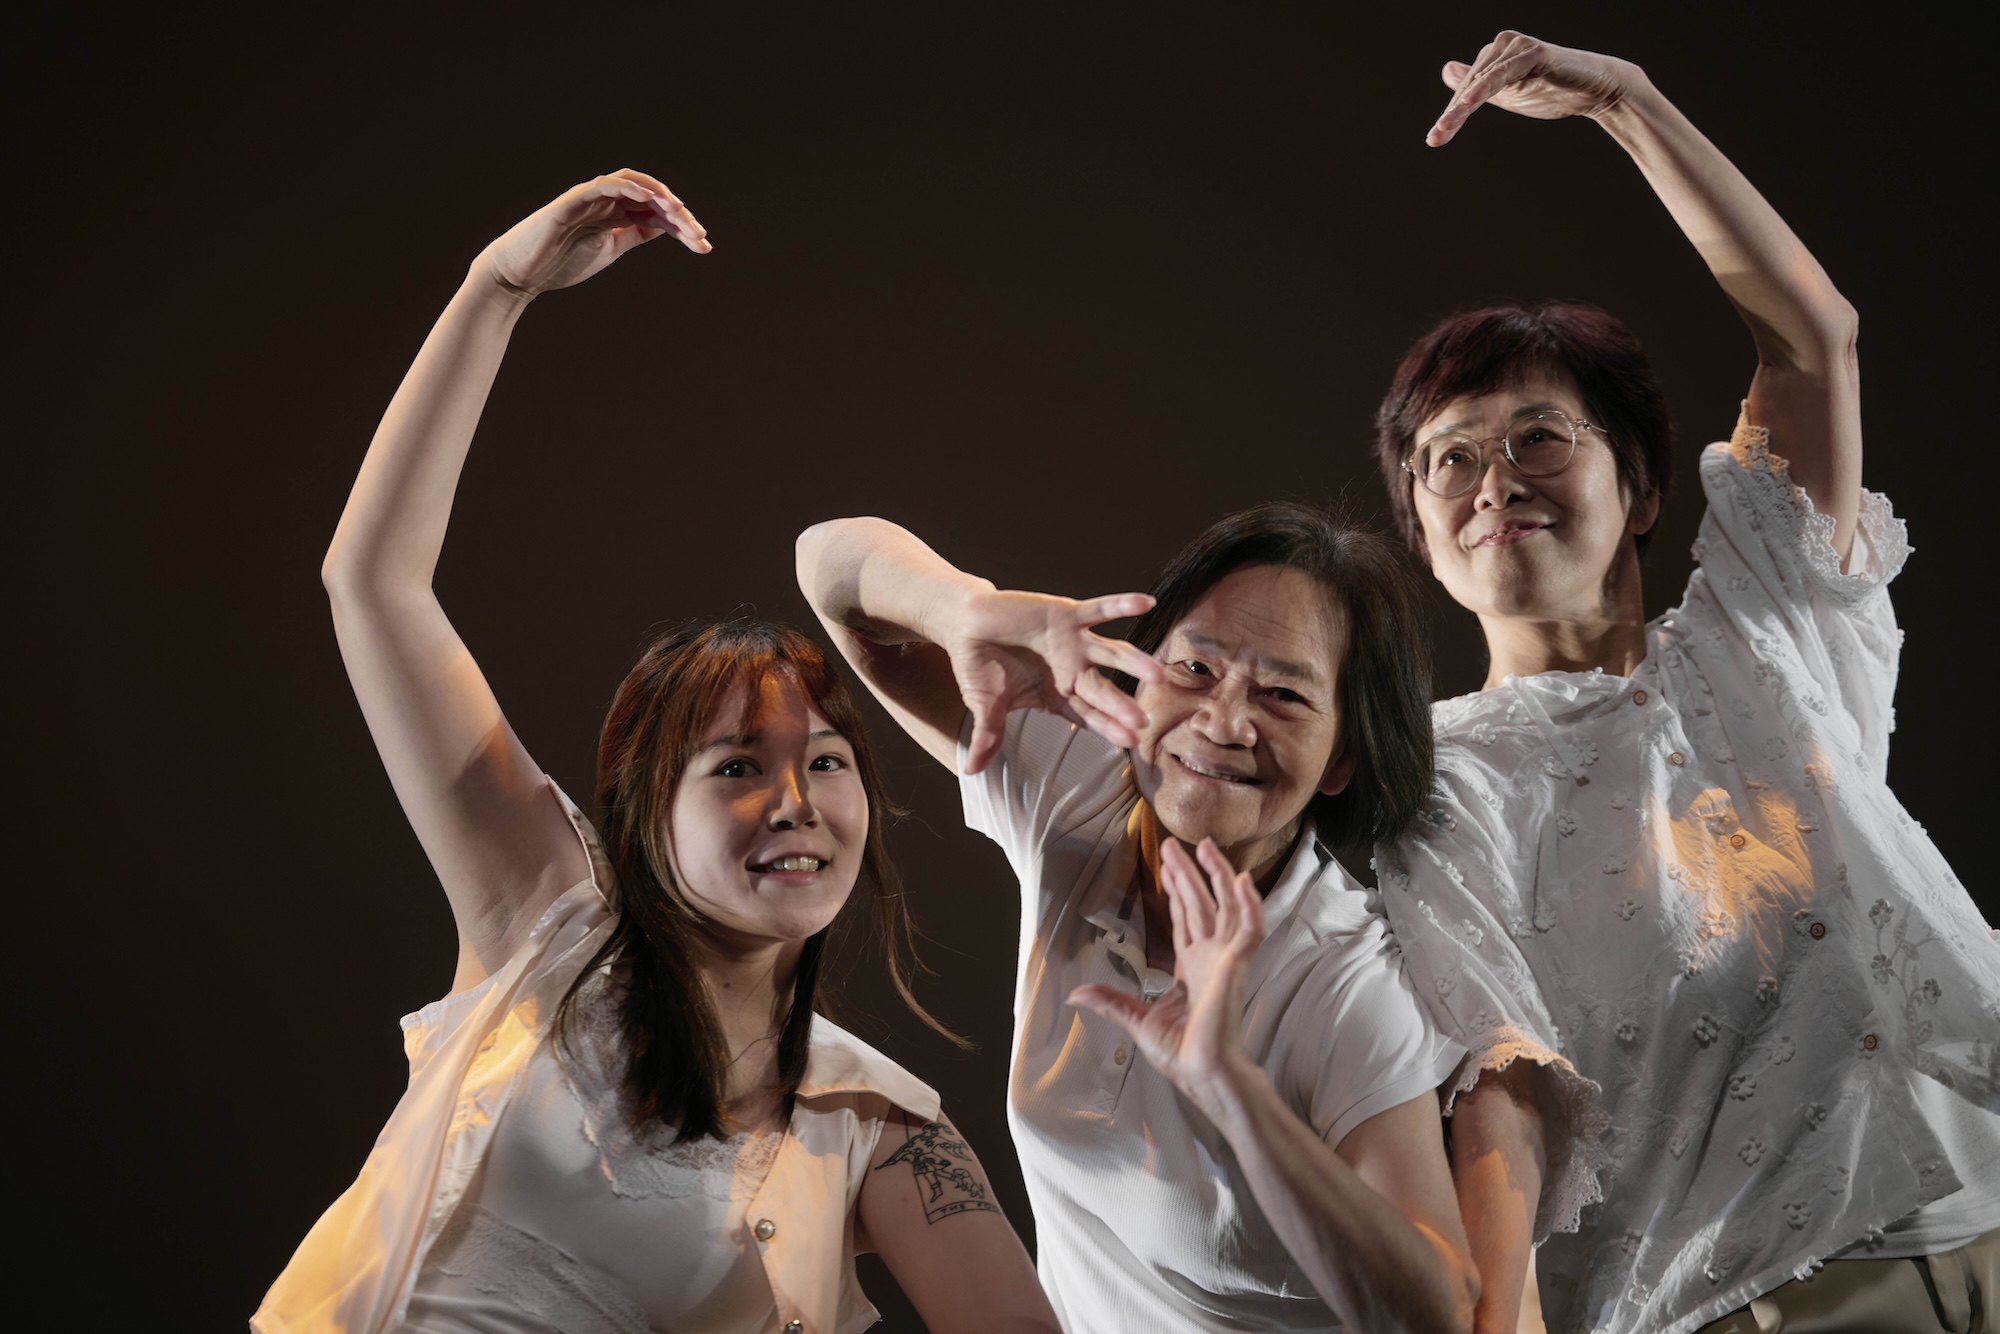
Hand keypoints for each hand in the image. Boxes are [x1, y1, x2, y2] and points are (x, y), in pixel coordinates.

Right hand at [473, 168, 709, 298]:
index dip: (681, 226)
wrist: (521, 275)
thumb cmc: (560, 262)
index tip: (703, 246)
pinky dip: (627, 187)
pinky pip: (603, 186)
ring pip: (632, 186)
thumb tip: (664, 226)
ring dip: (659, 196)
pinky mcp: (571, 202)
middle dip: (678, 215)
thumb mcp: (610, 248)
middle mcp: (604, 201)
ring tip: (681, 212)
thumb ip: (634, 234)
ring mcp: (588, 199)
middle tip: (700, 237)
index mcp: (614, 214)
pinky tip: (650, 198)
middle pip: (650, 197)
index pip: (655, 212)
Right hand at [949, 587, 1164, 773]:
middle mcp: (1072, 670)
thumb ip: (988, 734)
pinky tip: (1147, 602)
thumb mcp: (984, 704)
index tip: (1130, 742)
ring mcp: (1074, 642)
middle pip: (1103, 691)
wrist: (967, 623)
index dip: (1108, 728)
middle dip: (1122, 706)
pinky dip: (1121, 604)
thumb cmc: (979, 665)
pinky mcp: (1067, 613)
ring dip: (1134, 662)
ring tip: (1158, 673)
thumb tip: (970, 770)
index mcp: (1058, 694)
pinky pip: (1099, 608)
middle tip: (1143, 722)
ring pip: (1110, 653)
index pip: (1088, 716)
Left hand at [1069, 838, 1265, 1114]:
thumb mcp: (1137, 1021)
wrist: (1202, 1074)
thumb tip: (1076, 994)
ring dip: (1218, 876)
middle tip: (1175, 844)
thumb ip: (1111, 1002)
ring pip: (1227, 906)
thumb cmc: (1180, 1054)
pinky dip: (1250, 904)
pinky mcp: (1236, 966)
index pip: (1186, 920)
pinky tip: (1241, 880)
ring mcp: (1226, 960)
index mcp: (1192, 969)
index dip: (1178, 893)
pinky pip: (1249, 929)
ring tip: (1206, 847)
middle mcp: (1211, 959)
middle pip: (1202, 905)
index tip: (1168, 867)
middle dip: (1190, 874)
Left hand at [1426, 31, 1639, 147]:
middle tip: (1434, 139)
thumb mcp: (1507, 95)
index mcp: (1493, 57)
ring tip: (1445, 126)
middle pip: (1469, 85)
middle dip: (1452, 114)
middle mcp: (1502, 46)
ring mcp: (1518, 46)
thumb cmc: (1552, 92)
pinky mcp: (1534, 51)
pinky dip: (1486, 86)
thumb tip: (1447, 70)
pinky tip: (1469, 103)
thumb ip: (1477, 86)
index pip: (1465, 90)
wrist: (1594, 92)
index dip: (1449, 115)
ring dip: (1462, 105)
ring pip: (1482, 80)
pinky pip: (1504, 71)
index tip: (1433, 139)